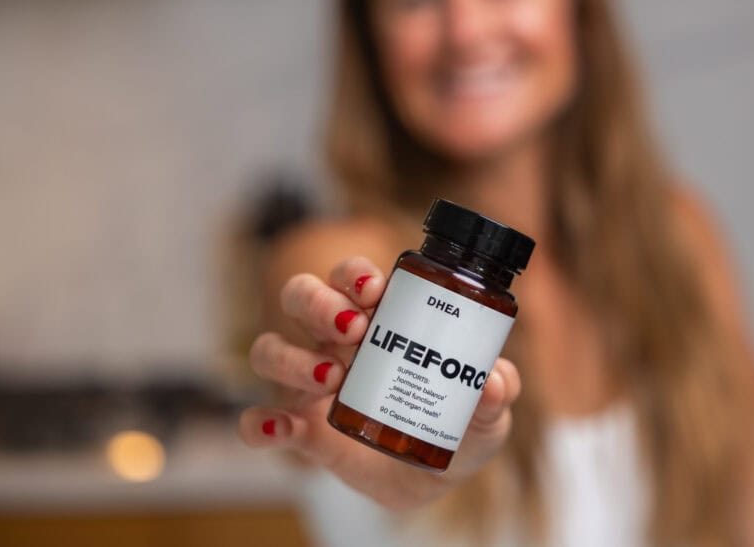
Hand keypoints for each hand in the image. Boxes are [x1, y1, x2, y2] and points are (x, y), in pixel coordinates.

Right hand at [238, 257, 521, 509]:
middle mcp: (336, 341)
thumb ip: (497, 394)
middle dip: (318, 303)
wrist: (432, 480)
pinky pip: (256, 418)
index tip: (374, 290)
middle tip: (353, 330)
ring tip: (331, 381)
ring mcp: (310, 383)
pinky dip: (258, 421)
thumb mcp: (485, 412)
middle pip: (301, 296)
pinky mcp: (297, 428)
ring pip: (270, 347)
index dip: (354, 273)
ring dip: (291, 357)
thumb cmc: (455, 426)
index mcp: (381, 320)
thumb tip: (495, 384)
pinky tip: (283, 429)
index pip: (353, 277)